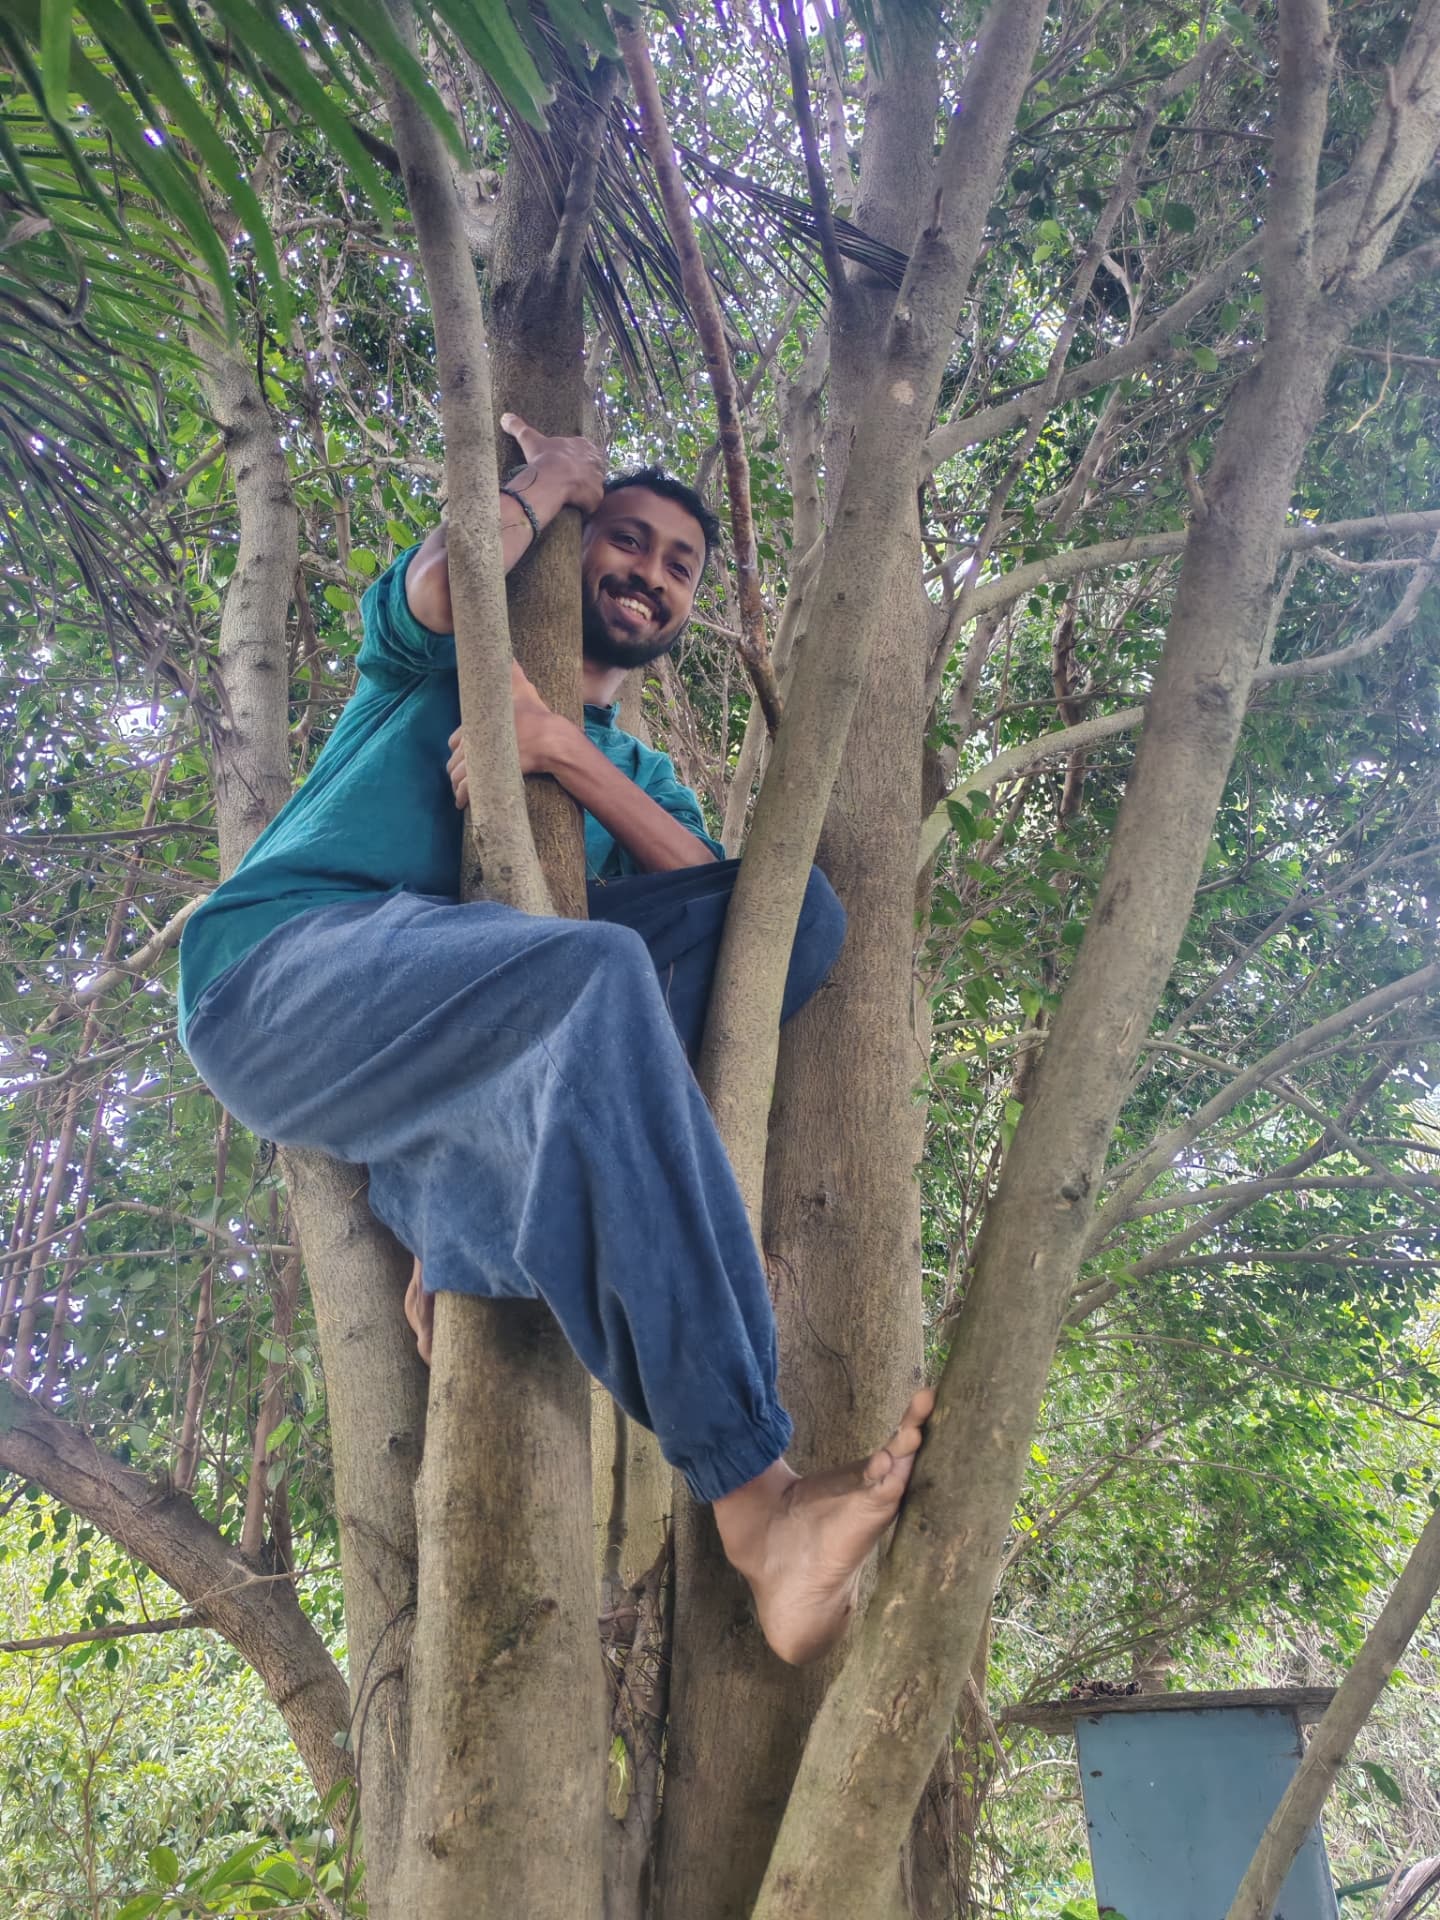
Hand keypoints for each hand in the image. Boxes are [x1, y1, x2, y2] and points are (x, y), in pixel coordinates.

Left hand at [446, 662, 562, 805]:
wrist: (552, 740)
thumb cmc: (536, 715)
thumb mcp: (522, 689)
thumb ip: (513, 673)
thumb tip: (510, 654)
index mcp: (478, 723)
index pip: (456, 739)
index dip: (458, 748)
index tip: (462, 755)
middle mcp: (476, 742)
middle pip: (455, 760)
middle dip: (456, 769)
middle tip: (460, 776)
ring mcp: (482, 760)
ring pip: (460, 776)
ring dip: (457, 785)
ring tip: (460, 793)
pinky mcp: (490, 777)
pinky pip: (470, 790)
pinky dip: (464, 797)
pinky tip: (462, 804)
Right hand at [501, 411, 604, 516]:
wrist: (551, 479)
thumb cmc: (543, 458)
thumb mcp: (529, 439)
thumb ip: (518, 427)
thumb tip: (505, 416)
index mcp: (583, 445)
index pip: (585, 449)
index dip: (575, 458)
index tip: (565, 466)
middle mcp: (594, 460)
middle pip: (592, 467)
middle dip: (583, 474)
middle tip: (567, 482)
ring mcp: (597, 478)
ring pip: (594, 485)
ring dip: (585, 489)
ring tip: (570, 495)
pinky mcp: (596, 495)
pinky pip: (593, 502)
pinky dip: (585, 505)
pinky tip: (574, 506)